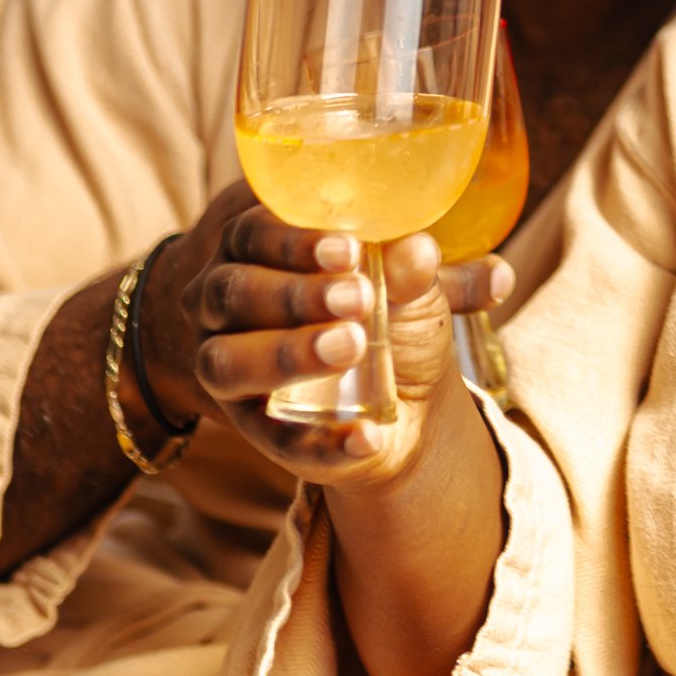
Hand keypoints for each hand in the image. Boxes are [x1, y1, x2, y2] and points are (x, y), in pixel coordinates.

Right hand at [189, 204, 513, 491]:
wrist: (394, 393)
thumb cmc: (386, 307)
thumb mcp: (412, 284)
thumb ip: (428, 272)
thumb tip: (450, 256)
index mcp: (259, 247)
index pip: (253, 231)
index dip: (292, 239)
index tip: (349, 249)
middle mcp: (227, 305)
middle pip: (232, 292)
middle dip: (293, 294)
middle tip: (359, 298)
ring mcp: (231, 369)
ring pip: (224, 362)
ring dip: (285, 355)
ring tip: (352, 347)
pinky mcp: (254, 429)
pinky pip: (271, 440)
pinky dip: (320, 444)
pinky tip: (369, 437)